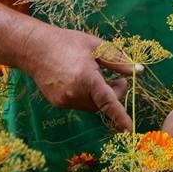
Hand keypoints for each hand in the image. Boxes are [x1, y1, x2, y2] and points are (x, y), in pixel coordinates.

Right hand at [24, 24, 139, 130]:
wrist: (34, 48)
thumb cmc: (67, 42)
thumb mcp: (96, 46)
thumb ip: (118, 60)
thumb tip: (138, 71)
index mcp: (86, 78)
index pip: (108, 101)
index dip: (120, 116)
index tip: (129, 129)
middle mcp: (75, 93)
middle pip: (102, 104)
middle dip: (114, 94)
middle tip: (117, 78)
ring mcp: (65, 100)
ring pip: (91, 106)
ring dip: (99, 96)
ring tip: (95, 75)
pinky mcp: (58, 103)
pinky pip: (79, 104)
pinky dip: (85, 96)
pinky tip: (78, 79)